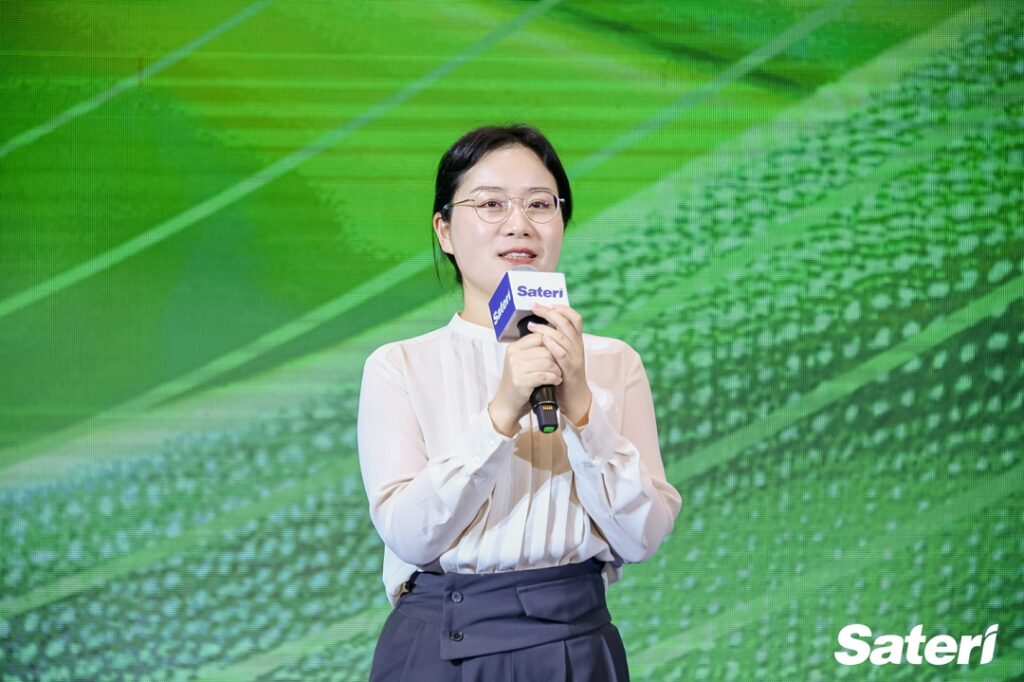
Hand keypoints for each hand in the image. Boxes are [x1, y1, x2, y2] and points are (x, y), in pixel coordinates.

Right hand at [488, 332, 562, 435]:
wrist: (506, 404)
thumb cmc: (518, 382)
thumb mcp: (520, 362)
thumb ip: (532, 350)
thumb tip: (554, 338)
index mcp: (514, 348)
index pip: (539, 337)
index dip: (551, 344)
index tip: (556, 354)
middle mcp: (513, 355)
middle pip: (545, 349)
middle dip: (556, 359)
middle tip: (559, 367)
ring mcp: (516, 368)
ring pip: (547, 362)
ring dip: (557, 370)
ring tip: (558, 375)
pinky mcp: (521, 381)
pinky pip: (545, 375)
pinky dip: (554, 378)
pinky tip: (556, 381)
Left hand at [524, 303, 591, 425]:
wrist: (575, 398)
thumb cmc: (564, 375)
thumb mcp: (562, 354)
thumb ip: (556, 341)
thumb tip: (542, 327)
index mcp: (576, 341)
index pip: (575, 319)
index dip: (564, 309)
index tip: (550, 304)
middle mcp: (578, 347)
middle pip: (568, 323)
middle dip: (550, 313)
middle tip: (535, 307)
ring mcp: (576, 358)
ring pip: (564, 337)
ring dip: (547, 328)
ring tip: (532, 325)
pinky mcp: (571, 370)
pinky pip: (563, 354)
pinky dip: (553, 345)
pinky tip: (543, 340)